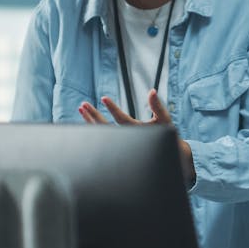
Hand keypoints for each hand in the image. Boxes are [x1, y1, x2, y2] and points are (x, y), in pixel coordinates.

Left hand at [78, 89, 194, 185]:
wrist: (166, 156)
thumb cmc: (166, 136)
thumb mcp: (164, 120)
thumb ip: (157, 106)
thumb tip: (152, 91)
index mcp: (137, 132)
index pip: (122, 120)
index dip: (113, 109)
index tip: (104, 98)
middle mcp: (127, 140)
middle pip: (106, 128)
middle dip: (94, 115)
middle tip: (84, 105)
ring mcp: (121, 145)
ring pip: (102, 133)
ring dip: (90, 120)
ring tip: (82, 108)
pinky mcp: (118, 146)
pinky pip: (103, 137)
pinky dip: (93, 127)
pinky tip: (87, 118)